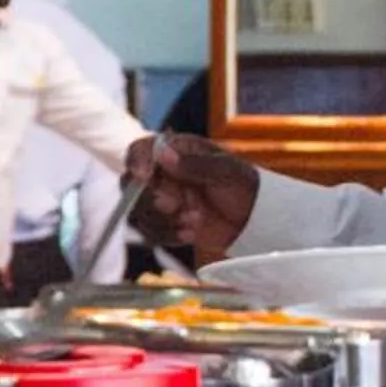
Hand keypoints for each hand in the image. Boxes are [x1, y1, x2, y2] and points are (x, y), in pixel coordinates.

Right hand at [127, 133, 258, 257]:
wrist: (253, 219)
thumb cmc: (242, 185)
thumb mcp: (226, 171)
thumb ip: (195, 164)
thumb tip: (163, 155)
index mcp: (174, 151)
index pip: (141, 151)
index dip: (137, 163)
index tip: (144, 177)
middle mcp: (161, 174)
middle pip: (132, 185)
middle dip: (152, 199)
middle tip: (175, 205)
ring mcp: (160, 200)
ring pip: (139, 212)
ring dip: (164, 220)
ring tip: (196, 220)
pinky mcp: (163, 224)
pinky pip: (150, 233)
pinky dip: (169, 235)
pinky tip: (191, 234)